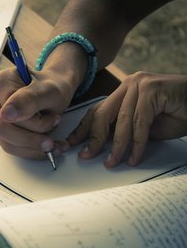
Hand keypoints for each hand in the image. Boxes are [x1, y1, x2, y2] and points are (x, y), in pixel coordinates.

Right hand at [0, 67, 75, 158]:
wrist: (55, 92)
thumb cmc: (51, 88)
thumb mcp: (48, 91)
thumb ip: (28, 99)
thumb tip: (7, 114)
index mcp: (1, 83)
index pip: (8, 112)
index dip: (33, 122)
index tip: (54, 120)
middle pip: (3, 129)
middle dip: (31, 140)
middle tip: (51, 142)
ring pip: (7, 142)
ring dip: (32, 148)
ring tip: (53, 145)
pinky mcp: (1, 129)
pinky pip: (12, 146)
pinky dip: (31, 150)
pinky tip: (45, 147)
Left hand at [67, 71, 186, 166]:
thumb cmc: (177, 114)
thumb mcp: (143, 126)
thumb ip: (123, 131)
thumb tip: (99, 145)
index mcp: (123, 91)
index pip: (97, 111)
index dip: (83, 129)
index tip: (72, 143)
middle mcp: (129, 85)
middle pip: (103, 114)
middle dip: (93, 139)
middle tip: (86, 156)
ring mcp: (140, 85)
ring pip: (121, 121)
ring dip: (117, 146)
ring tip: (113, 162)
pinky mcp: (152, 89)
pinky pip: (139, 123)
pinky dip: (137, 144)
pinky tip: (134, 157)